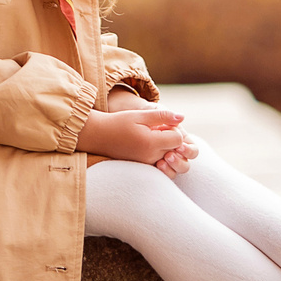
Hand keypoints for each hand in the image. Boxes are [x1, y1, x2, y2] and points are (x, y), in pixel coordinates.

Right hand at [77, 105, 195, 172]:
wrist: (99, 136)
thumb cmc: (118, 122)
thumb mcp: (140, 114)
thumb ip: (163, 116)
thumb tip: (182, 117)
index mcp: (151, 143)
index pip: (179, 139)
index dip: (173, 129)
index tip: (161, 124)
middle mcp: (151, 157)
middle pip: (175, 149)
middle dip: (170, 138)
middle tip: (155, 129)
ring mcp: (147, 164)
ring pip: (169, 157)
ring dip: (165, 146)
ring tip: (152, 137)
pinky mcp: (143, 166)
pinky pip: (160, 162)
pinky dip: (158, 153)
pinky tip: (147, 144)